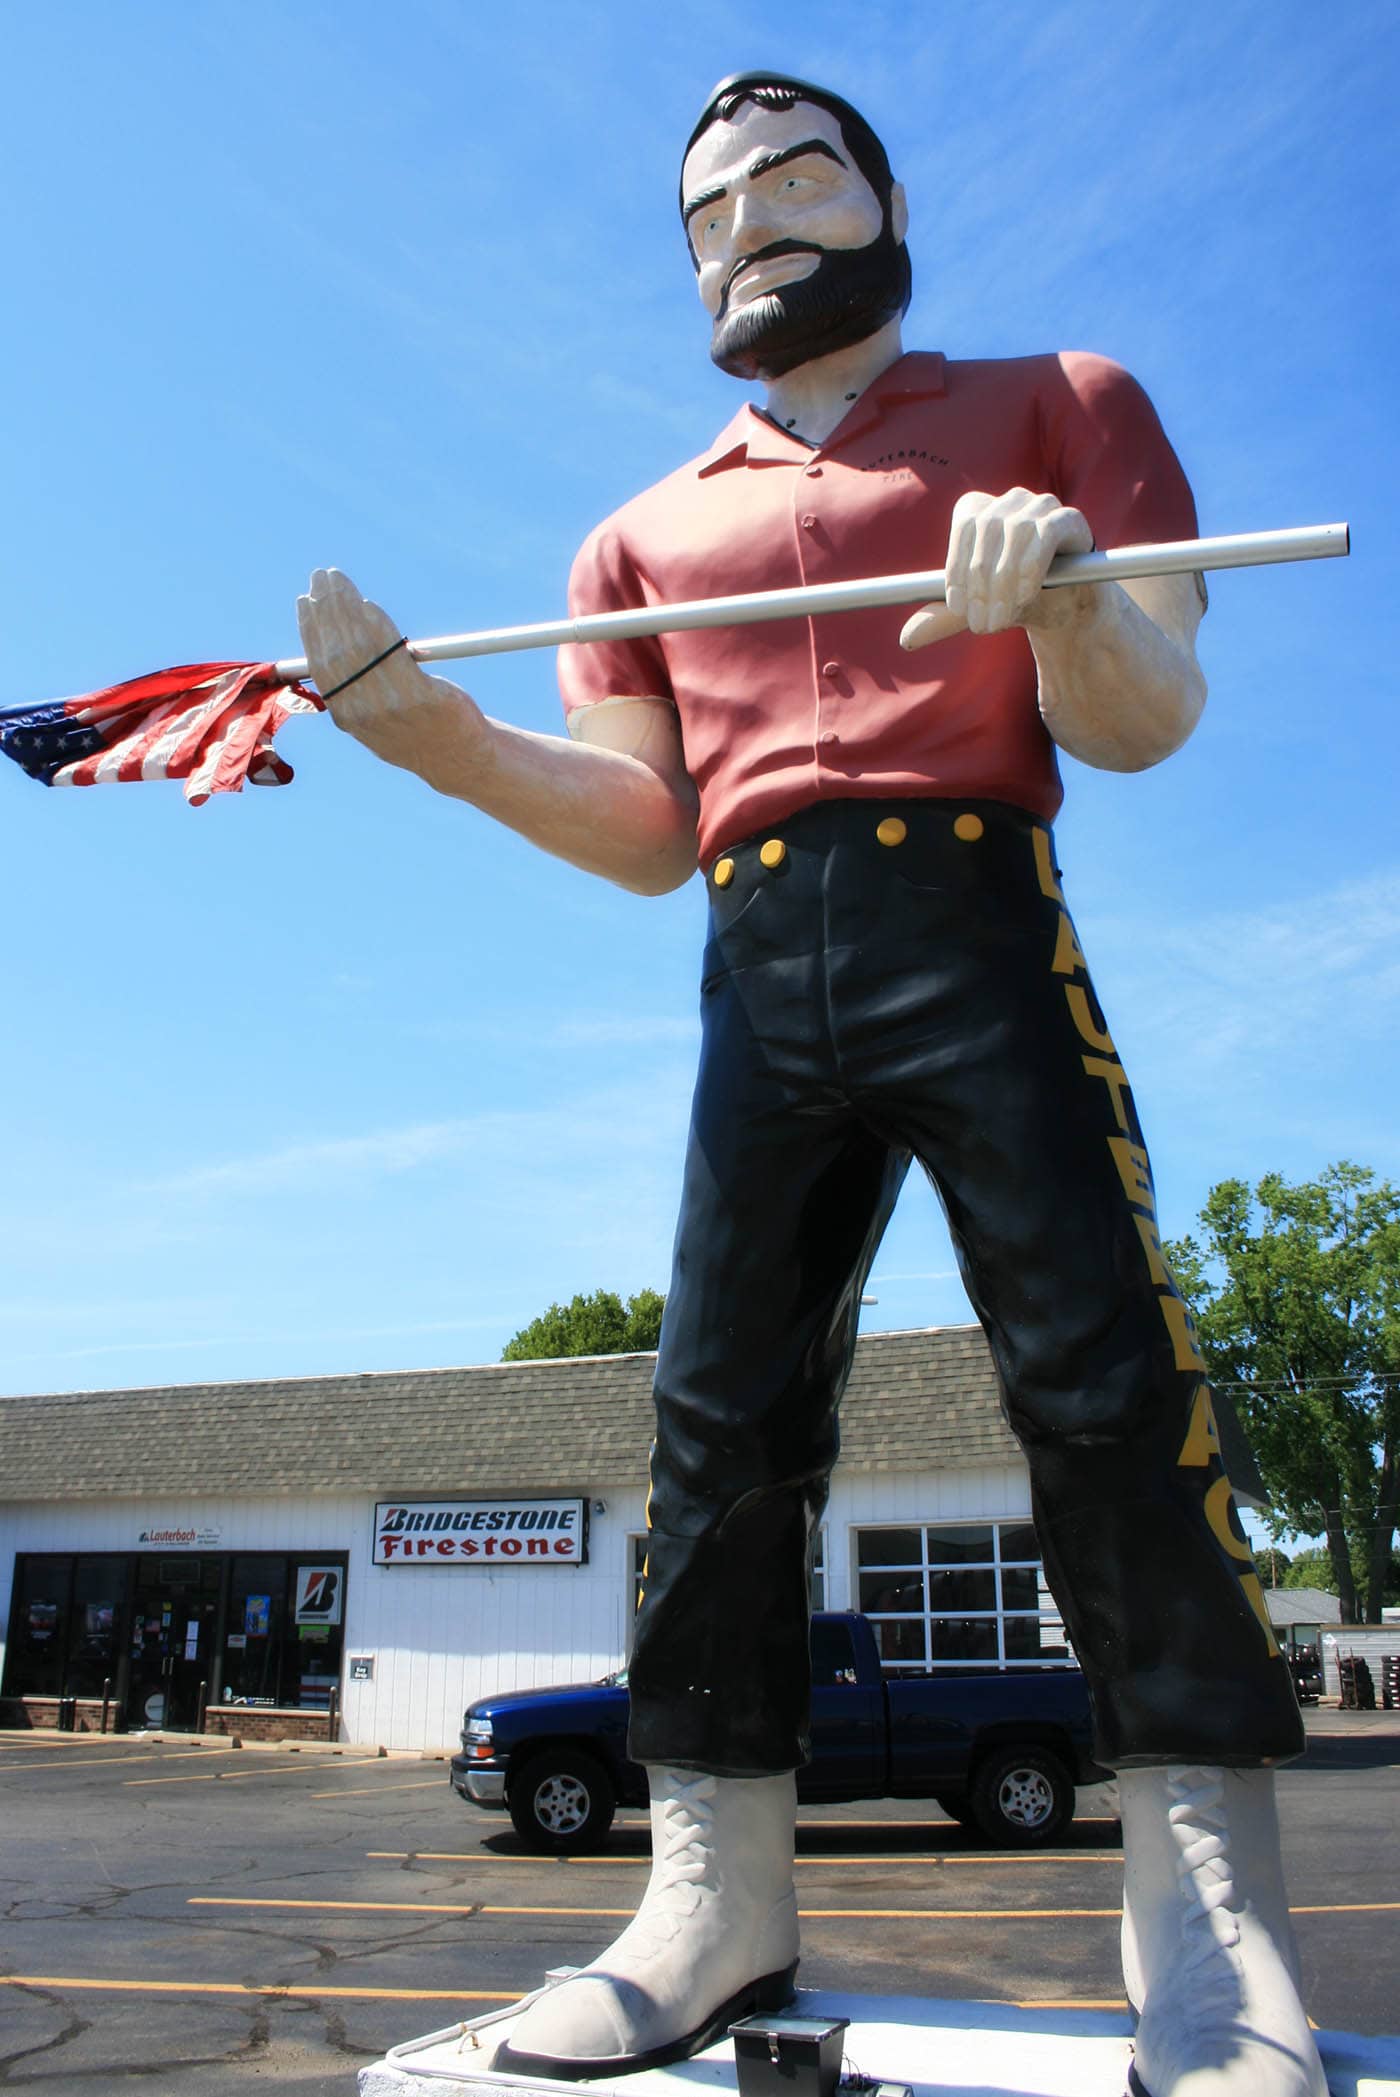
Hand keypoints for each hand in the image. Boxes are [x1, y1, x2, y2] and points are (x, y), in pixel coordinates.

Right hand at [296, 568, 485, 780]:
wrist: (458, 759)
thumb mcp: (373, 719)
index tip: (306, 599)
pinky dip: (378, 626)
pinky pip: (393, 654)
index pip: (320, 663)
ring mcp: (392, 705)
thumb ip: (352, 687)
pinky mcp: (423, 697)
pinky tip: (369, 605)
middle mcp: (363, 711)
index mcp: (346, 715)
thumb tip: (334, 639)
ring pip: (361, 646)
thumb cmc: (415, 730)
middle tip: (322, 576)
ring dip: (347, 606)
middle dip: (326, 608)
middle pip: (337, 649)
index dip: (310, 628)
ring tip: (339, 580)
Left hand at [900, 488, 1094, 651]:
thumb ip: (945, 618)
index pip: (962, 528)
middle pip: (987, 532)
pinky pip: (1045, 533)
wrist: (1065, 607)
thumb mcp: (978, 609)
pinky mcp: (1069, 518)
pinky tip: (1026, 595)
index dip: (957, 569)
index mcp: (979, 510)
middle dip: (981, 586)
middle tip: (982, 626)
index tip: (959, 609)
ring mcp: (1040, 504)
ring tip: (1002, 619)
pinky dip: (1032, 566)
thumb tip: (907, 638)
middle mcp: (1009, 500)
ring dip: (1005, 582)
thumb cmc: (1016, 599)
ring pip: (1016, 533)